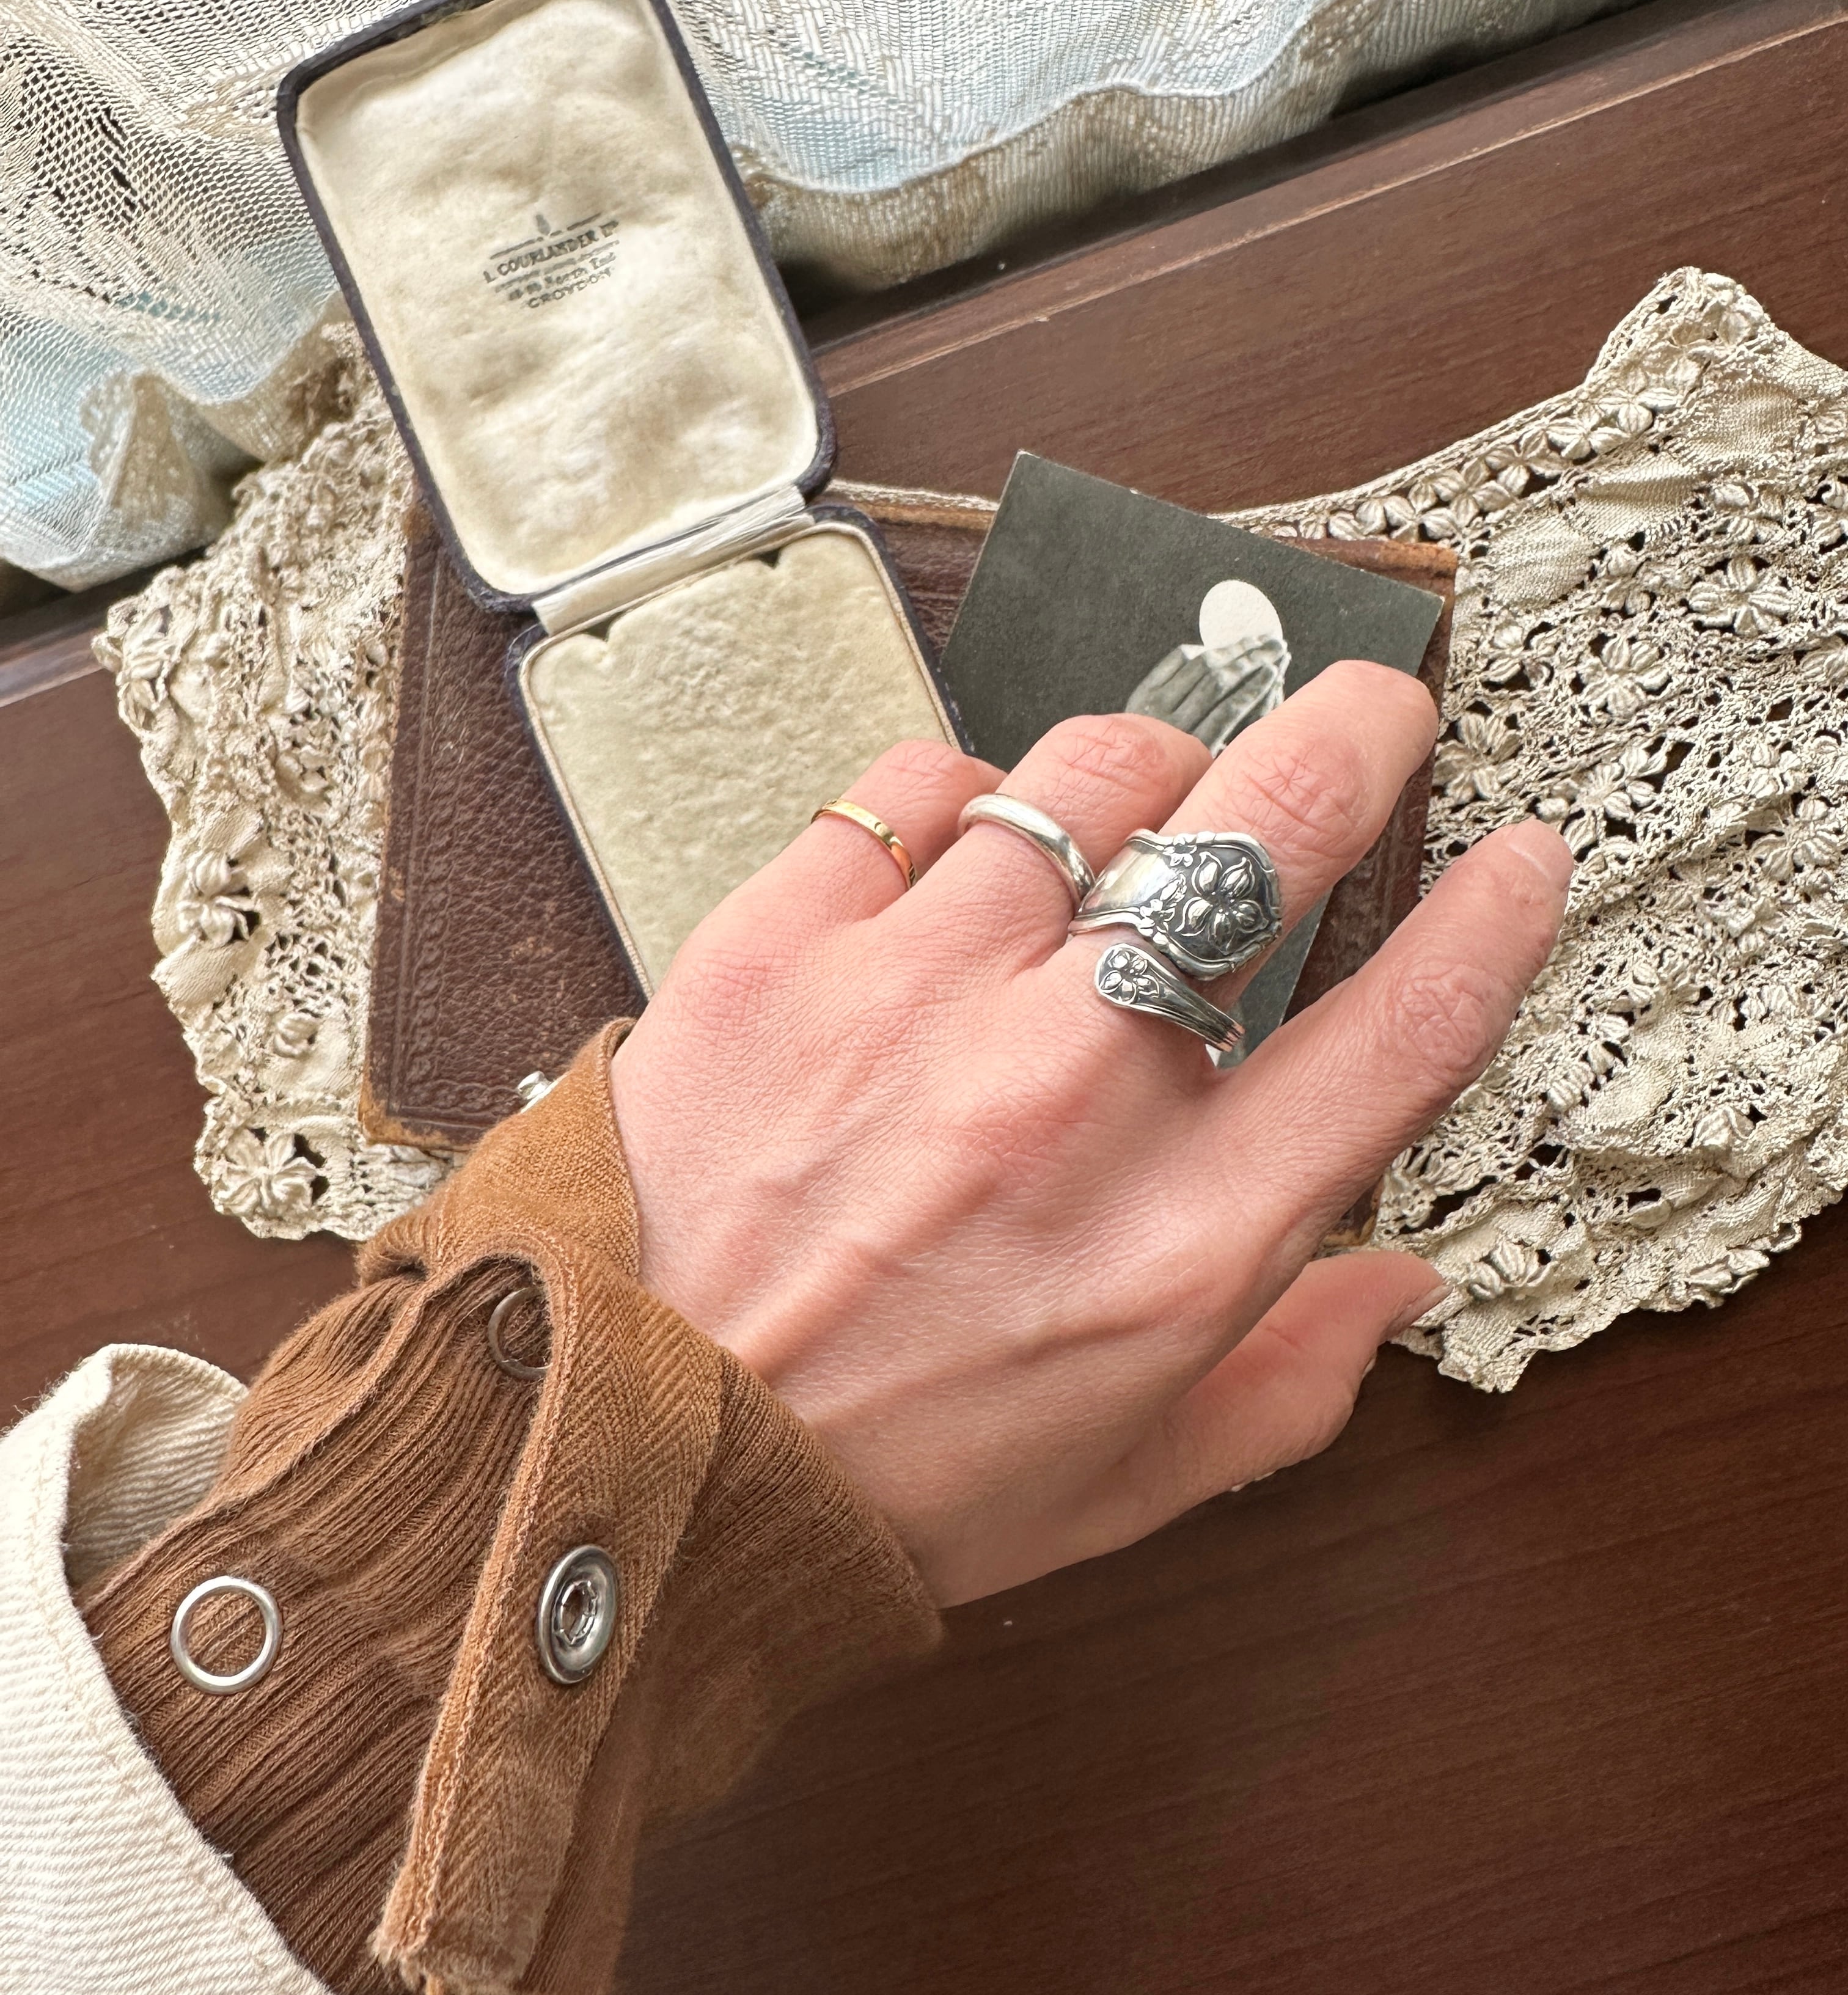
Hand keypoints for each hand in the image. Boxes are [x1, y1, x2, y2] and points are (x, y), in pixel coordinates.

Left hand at [610, 662, 1569, 1604]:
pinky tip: (970, 846)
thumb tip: (1397, 1285)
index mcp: (1179, 1240)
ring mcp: (919, 995)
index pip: (1399, 1035)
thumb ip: (1287, 1385)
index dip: (1489, 923)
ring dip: (1153, 765)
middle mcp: (1067, 1092)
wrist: (629, 1443)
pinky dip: (971, 791)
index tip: (1514, 859)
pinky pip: (920, 783)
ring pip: (1096, 770)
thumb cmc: (878, 1474)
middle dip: (1355, 736)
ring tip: (1142, 800)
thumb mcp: (1120, 1482)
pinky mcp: (780, 941)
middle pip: (1267, 834)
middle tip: (1370, 709)